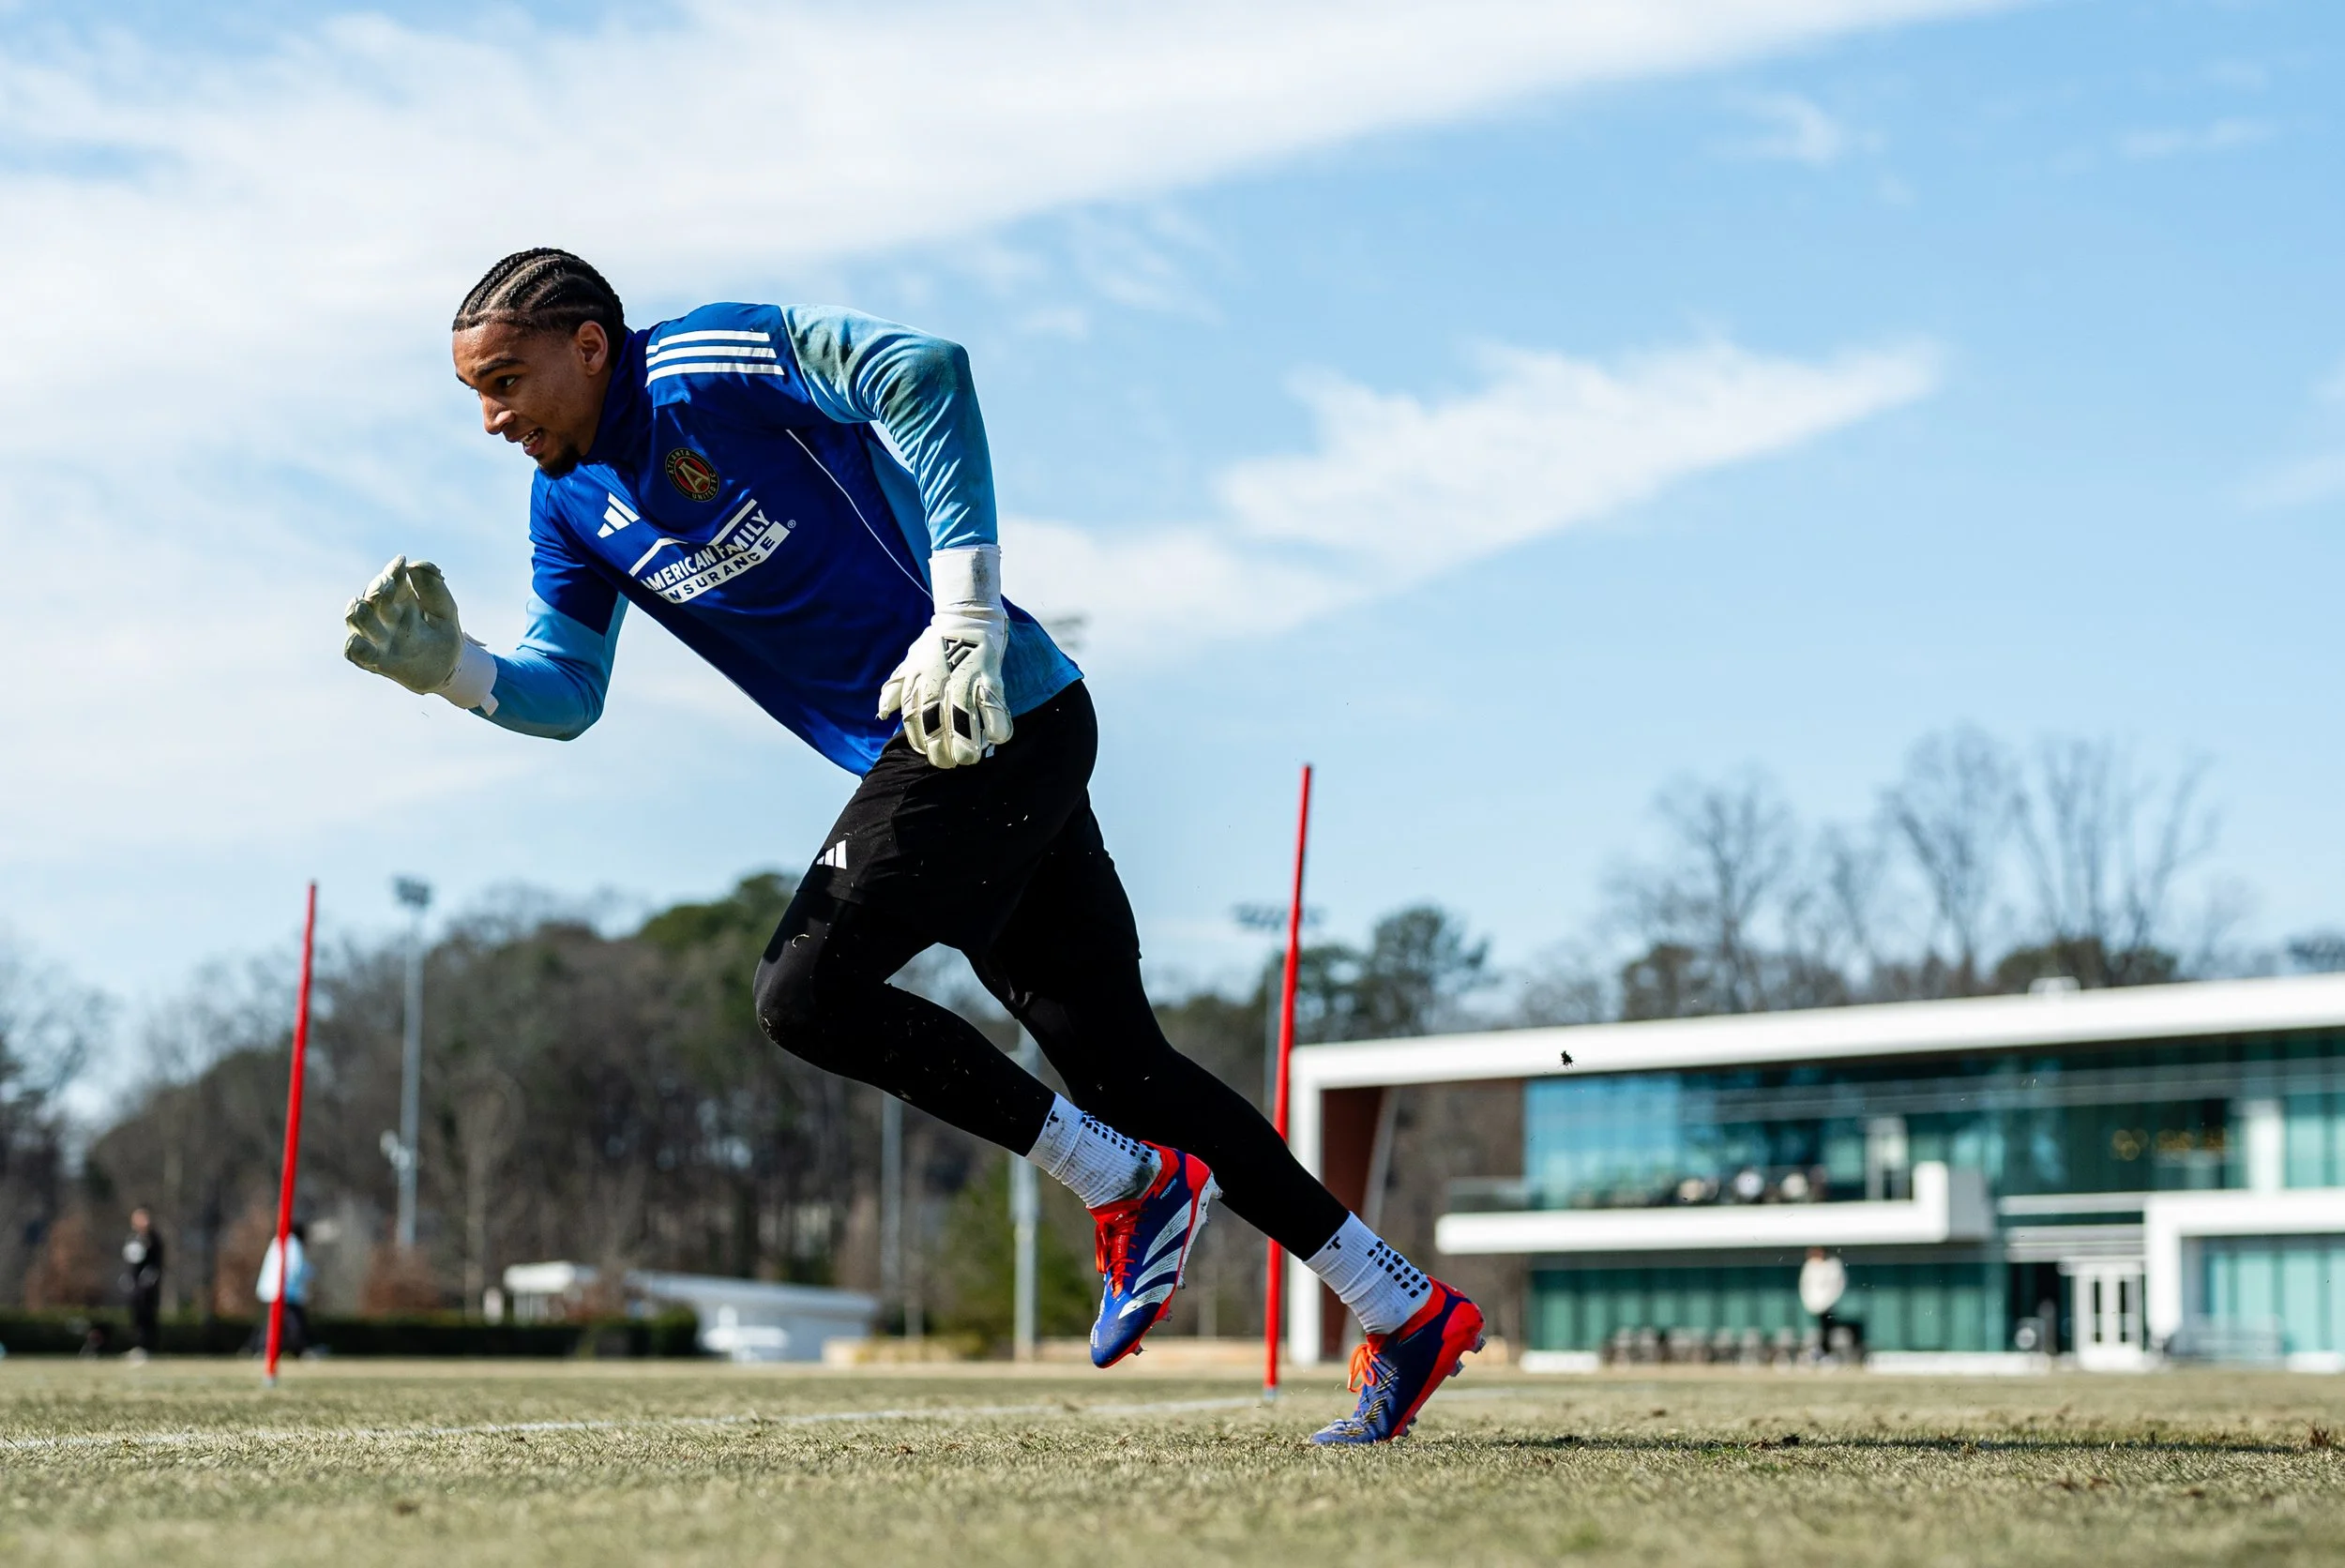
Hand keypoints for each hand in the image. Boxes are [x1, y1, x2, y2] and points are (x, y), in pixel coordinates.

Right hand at [343, 555, 463, 694]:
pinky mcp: (376, 661)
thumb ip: (434, 590)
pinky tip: (356, 640)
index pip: (391, 581)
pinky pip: (356, 654)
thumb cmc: (443, 636)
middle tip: (389, 585)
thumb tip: (415, 566)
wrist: (448, 670)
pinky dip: (354, 647)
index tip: (401, 562)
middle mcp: (385, 617)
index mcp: (401, 600)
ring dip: (359, 613)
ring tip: (363, 605)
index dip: (393, 571)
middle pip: (371, 598)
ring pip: (358, 622)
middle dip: (377, 590)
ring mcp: (378, 638)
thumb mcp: (445, 611)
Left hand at [879, 620, 1013, 767]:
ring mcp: (964, 679)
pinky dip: (996, 724)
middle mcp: (937, 682)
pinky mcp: (989, 676)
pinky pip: (993, 704)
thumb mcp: (909, 664)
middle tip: (950, 762)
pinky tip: (998, 738)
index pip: (912, 720)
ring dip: (966, 743)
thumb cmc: (935, 645)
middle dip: (941, 749)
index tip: (929, 753)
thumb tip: (882, 714)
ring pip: (961, 718)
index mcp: (917, 682)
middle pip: (934, 724)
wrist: (965, 617)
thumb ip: (895, 690)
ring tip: (969, 759)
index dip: (920, 741)